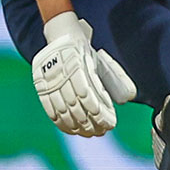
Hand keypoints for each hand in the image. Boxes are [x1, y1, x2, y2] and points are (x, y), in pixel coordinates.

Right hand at [31, 13, 131, 136]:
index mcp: (78, 64)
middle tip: (102, 132)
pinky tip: (72, 130)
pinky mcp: (41, 86)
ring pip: (63, 109)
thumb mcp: (102, 63)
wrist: (61, 36)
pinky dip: (61, 122)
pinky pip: (49, 109)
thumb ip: (116, 80)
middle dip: (90, 122)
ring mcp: (49, 80)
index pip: (88, 93)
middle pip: (76, 104)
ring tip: (90, 133)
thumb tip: (128, 98)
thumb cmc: (86, 53)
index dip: (98, 111)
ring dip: (77, 125)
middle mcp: (62, 72)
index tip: (110, 123)